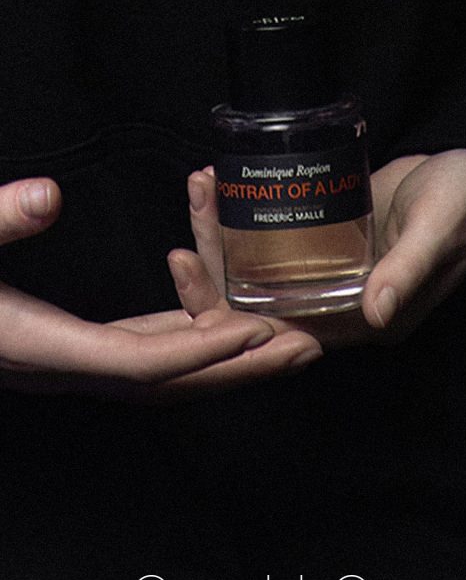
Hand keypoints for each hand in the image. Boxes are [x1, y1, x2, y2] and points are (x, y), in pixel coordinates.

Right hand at [0, 178, 321, 398]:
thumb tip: (45, 197)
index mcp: (41, 347)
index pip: (139, 360)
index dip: (201, 348)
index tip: (258, 331)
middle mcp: (63, 366)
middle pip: (170, 382)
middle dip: (240, 369)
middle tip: (309, 348)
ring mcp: (67, 361)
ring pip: (163, 372)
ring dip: (225, 358)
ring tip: (285, 337)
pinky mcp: (68, 346)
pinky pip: (143, 350)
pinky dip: (187, 337)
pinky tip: (215, 315)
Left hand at [182, 149, 465, 347]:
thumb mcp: (441, 230)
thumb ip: (408, 270)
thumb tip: (375, 314)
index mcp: (367, 319)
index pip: (285, 334)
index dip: (232, 318)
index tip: (193, 276)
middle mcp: (340, 305)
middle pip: (257, 304)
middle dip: (212, 268)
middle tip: (192, 217)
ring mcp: (328, 273)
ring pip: (257, 270)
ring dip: (220, 234)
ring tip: (202, 184)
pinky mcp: (324, 241)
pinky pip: (271, 238)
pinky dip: (242, 214)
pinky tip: (221, 180)